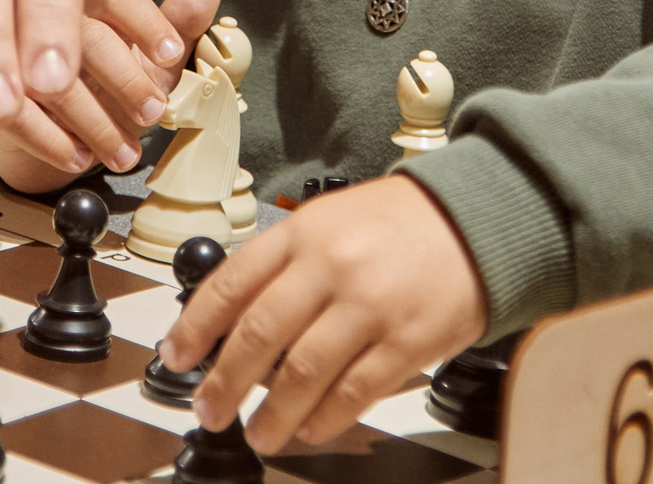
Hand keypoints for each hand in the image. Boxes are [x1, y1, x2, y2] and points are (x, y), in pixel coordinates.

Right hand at [0, 0, 219, 190]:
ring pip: (52, 77)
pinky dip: (53, 142)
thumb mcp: (146, 61)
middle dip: (125, 79)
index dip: (150, 26)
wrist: (44, 132)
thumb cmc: (101, 88)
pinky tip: (79, 158)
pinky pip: (17, 112)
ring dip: (95, 121)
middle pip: (86, 35)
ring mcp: (9, 50)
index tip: (171, 55)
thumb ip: (176, 26)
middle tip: (151, 114)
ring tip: (124, 152)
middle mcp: (45, 16)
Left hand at [162, 175, 489, 451]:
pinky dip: (326, 419)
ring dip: (272, 414)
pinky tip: (309, 429)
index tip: (176, 358)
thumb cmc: (396, 223)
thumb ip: (281, 263)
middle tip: (209, 410)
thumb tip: (230, 319)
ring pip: (304, 373)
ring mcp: (371, 305)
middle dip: (225, 382)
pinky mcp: (409, 340)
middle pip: (260, 335)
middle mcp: (331, 266)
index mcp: (303, 232)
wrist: (476, 217)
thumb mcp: (327, 220)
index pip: (231, 283)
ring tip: (259, 434)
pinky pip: (355, 391)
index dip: (196, 327)